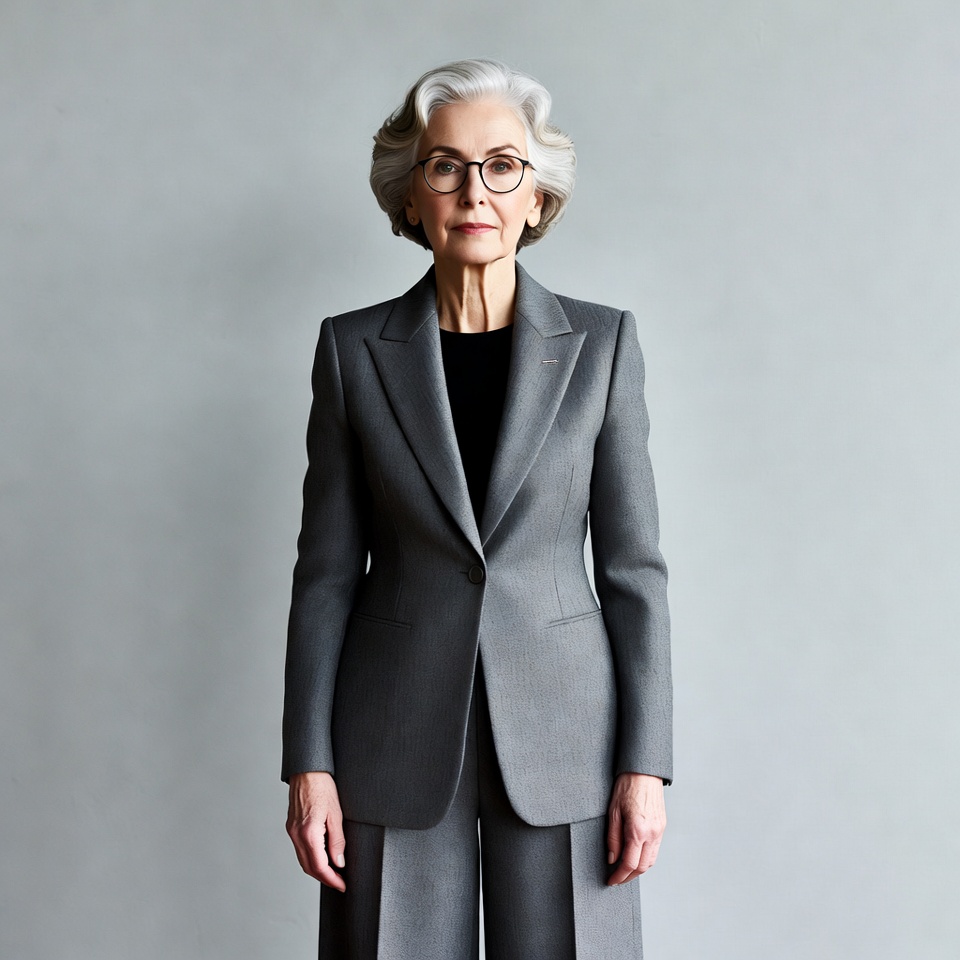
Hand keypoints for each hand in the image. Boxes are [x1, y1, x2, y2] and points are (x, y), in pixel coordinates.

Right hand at [286, 771, 346, 890]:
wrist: (307, 771)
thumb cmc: (323, 787)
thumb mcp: (337, 814)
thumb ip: (337, 841)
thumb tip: (339, 863)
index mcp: (308, 833)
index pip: (320, 867)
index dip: (332, 879)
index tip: (343, 885)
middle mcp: (296, 835)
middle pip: (309, 867)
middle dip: (325, 878)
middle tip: (340, 882)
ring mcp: (291, 831)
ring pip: (303, 860)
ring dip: (317, 870)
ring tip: (334, 872)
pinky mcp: (291, 826)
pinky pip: (300, 849)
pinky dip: (311, 858)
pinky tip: (323, 856)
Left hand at [606, 772, 665, 884]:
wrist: (643, 771)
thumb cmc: (626, 787)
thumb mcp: (613, 812)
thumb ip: (613, 838)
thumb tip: (612, 859)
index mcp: (638, 830)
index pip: (629, 863)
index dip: (619, 876)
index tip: (611, 881)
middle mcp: (652, 833)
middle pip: (642, 866)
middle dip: (629, 876)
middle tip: (616, 878)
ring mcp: (660, 830)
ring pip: (651, 860)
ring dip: (638, 869)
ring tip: (625, 870)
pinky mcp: (662, 826)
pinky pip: (655, 849)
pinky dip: (645, 858)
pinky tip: (635, 856)